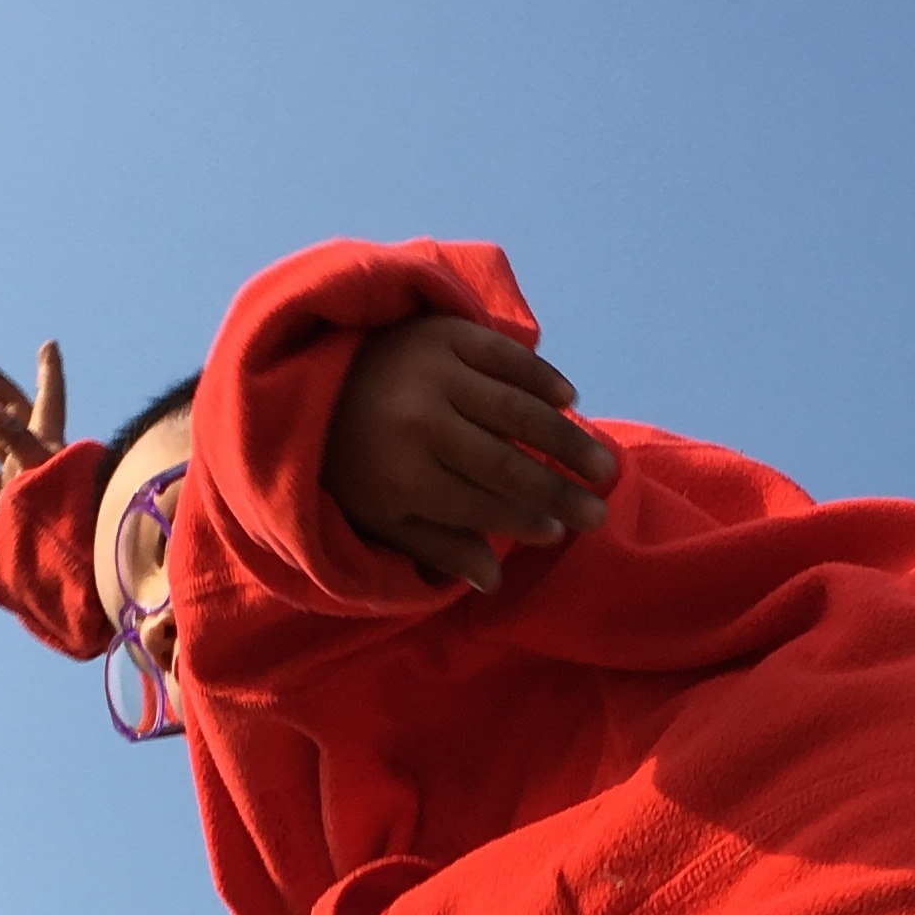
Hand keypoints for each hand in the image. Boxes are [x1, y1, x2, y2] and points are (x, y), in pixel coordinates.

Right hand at [0, 342, 67, 498]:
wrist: (69, 552)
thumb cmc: (62, 506)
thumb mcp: (39, 466)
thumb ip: (17, 439)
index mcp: (48, 437)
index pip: (49, 396)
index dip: (49, 370)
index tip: (49, 347)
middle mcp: (35, 452)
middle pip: (13, 410)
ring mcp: (21, 475)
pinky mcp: (10, 500)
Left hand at [322, 316, 618, 591]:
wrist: (311, 376)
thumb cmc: (352, 461)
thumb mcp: (381, 516)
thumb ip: (437, 547)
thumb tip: (493, 581)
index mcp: (400, 474)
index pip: (478, 503)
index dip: (523, 519)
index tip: (560, 532)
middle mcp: (418, 421)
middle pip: (504, 461)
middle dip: (558, 489)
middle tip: (600, 510)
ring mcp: (433, 371)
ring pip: (514, 409)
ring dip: (565, 438)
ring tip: (602, 466)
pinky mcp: (442, 332)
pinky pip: (504, 357)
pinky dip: (540, 377)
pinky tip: (569, 400)